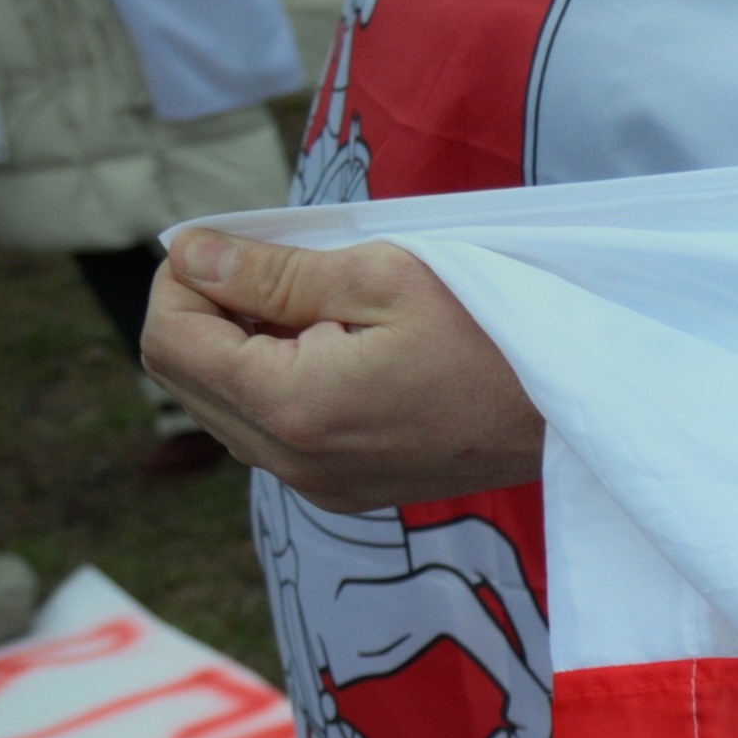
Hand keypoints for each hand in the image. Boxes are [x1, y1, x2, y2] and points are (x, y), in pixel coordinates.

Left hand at [146, 225, 546, 508]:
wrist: (568, 415)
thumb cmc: (491, 334)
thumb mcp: (382, 276)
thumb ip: (272, 272)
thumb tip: (190, 255)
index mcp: (293, 406)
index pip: (169, 341)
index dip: (181, 280)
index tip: (232, 247)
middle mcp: (290, 462)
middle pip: (182, 378)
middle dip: (204, 314)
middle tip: (270, 271)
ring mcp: (315, 485)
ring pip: (218, 409)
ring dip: (238, 350)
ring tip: (309, 312)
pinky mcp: (340, 491)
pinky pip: (265, 435)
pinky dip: (272, 385)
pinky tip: (330, 353)